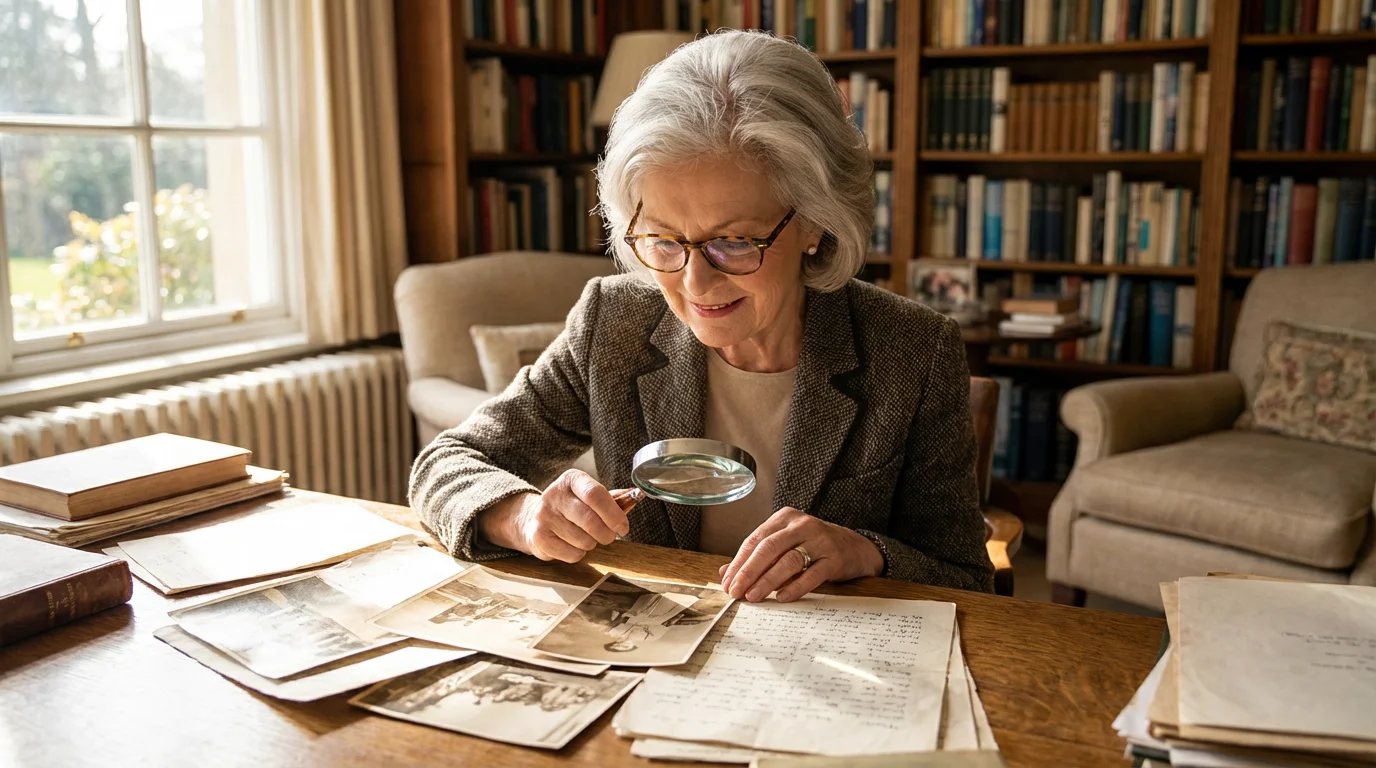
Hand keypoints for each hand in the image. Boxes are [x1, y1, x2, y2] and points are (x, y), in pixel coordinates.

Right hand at [475, 469, 630, 562]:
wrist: (532, 518)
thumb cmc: (570, 507)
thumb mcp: (587, 495)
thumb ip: (612, 498)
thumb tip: (635, 497)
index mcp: (571, 479)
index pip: (595, 494)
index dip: (614, 514)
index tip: (623, 527)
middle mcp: (554, 495)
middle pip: (590, 520)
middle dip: (607, 534)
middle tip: (609, 536)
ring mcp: (544, 516)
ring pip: (583, 540)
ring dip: (592, 543)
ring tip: (585, 537)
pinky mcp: (539, 537)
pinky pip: (572, 554)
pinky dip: (579, 554)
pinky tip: (572, 544)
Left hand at [718, 507, 883, 602]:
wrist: (856, 547)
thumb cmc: (814, 546)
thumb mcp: (785, 544)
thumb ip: (757, 556)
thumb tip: (725, 574)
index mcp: (784, 518)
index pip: (755, 540)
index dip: (739, 563)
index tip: (727, 583)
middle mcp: (801, 525)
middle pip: (768, 548)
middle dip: (748, 571)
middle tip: (736, 591)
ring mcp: (820, 540)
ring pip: (788, 560)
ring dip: (767, 581)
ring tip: (753, 597)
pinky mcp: (835, 558)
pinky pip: (812, 575)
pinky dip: (795, 587)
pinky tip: (781, 597)